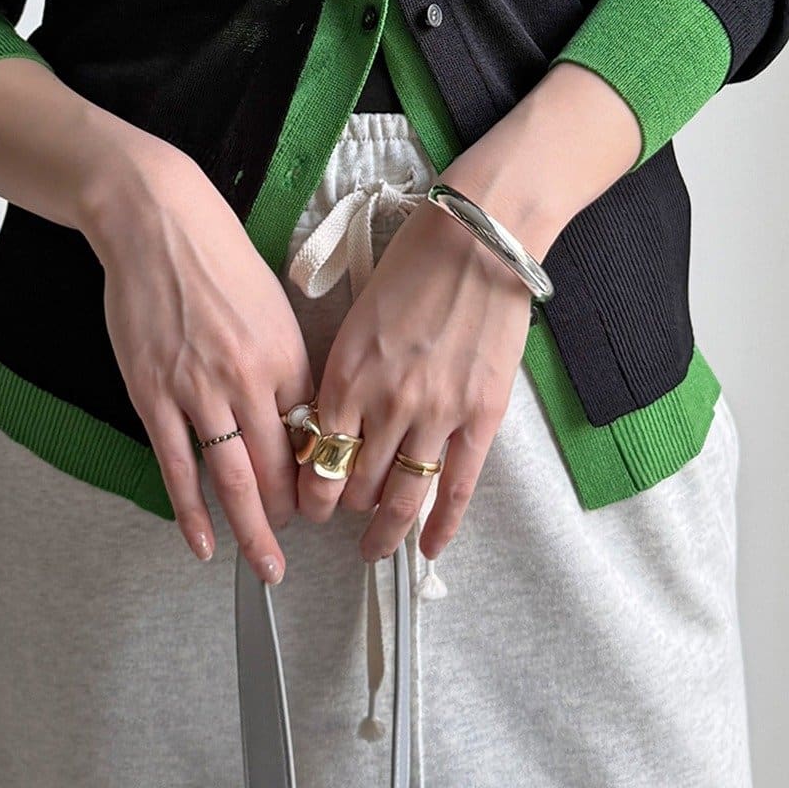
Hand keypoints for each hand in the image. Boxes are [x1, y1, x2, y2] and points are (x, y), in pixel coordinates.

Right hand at [80, 129, 313, 584]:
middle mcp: (249, 377)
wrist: (157, 222)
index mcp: (287, 354)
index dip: (322, 476)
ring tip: (266, 567)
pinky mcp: (154, 394)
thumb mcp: (272, 306)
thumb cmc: (217, 256)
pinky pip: (178, 466)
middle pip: (279, 467)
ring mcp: (198, 389)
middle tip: (295, 550)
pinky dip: (191, 512)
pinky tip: (204, 543)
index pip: (315, 435)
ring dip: (252, 530)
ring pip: (233, 478)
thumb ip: (286, 363)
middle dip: (291, 516)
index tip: (324, 500)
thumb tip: (299, 417)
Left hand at [296, 190, 533, 562]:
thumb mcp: (358, 317)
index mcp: (345, 375)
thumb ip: (345, 373)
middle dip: (342, 510)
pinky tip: (430, 549)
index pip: (317, 456)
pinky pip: (457, 487)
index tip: (307, 503)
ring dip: (384, 531)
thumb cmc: (414, 264)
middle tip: (340, 522)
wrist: (478, 237)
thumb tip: (334, 420)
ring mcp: (436, 414)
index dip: (308, 490)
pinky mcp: (481, 416)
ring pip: (402, 495)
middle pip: (355, 483)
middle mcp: (384, 403)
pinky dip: (442, 525)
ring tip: (374, 550)